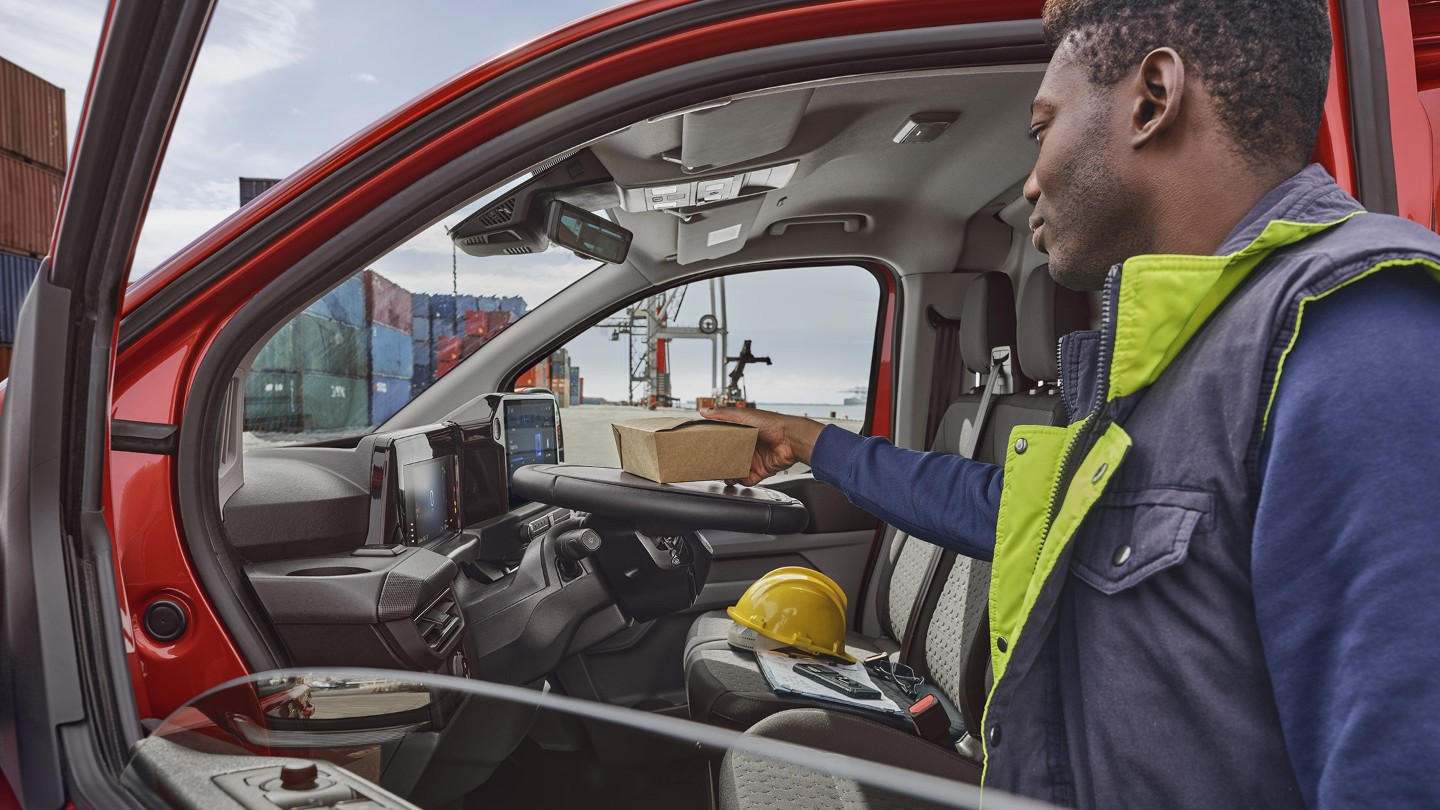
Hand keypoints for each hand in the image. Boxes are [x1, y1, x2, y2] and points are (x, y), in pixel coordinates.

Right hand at [700, 407, 824, 486]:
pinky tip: (736, 479)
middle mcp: (749, 446)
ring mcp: (754, 459)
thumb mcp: (742, 415)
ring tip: (722, 475)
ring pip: (737, 470)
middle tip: (712, 465)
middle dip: (721, 463)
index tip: (706, 450)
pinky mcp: (761, 470)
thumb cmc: (770, 423)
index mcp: (743, 432)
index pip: (725, 440)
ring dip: (729, 474)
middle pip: (730, 457)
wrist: (790, 438)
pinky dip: (741, 481)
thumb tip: (704, 411)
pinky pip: (748, 479)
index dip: (716, 445)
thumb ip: (722, 414)